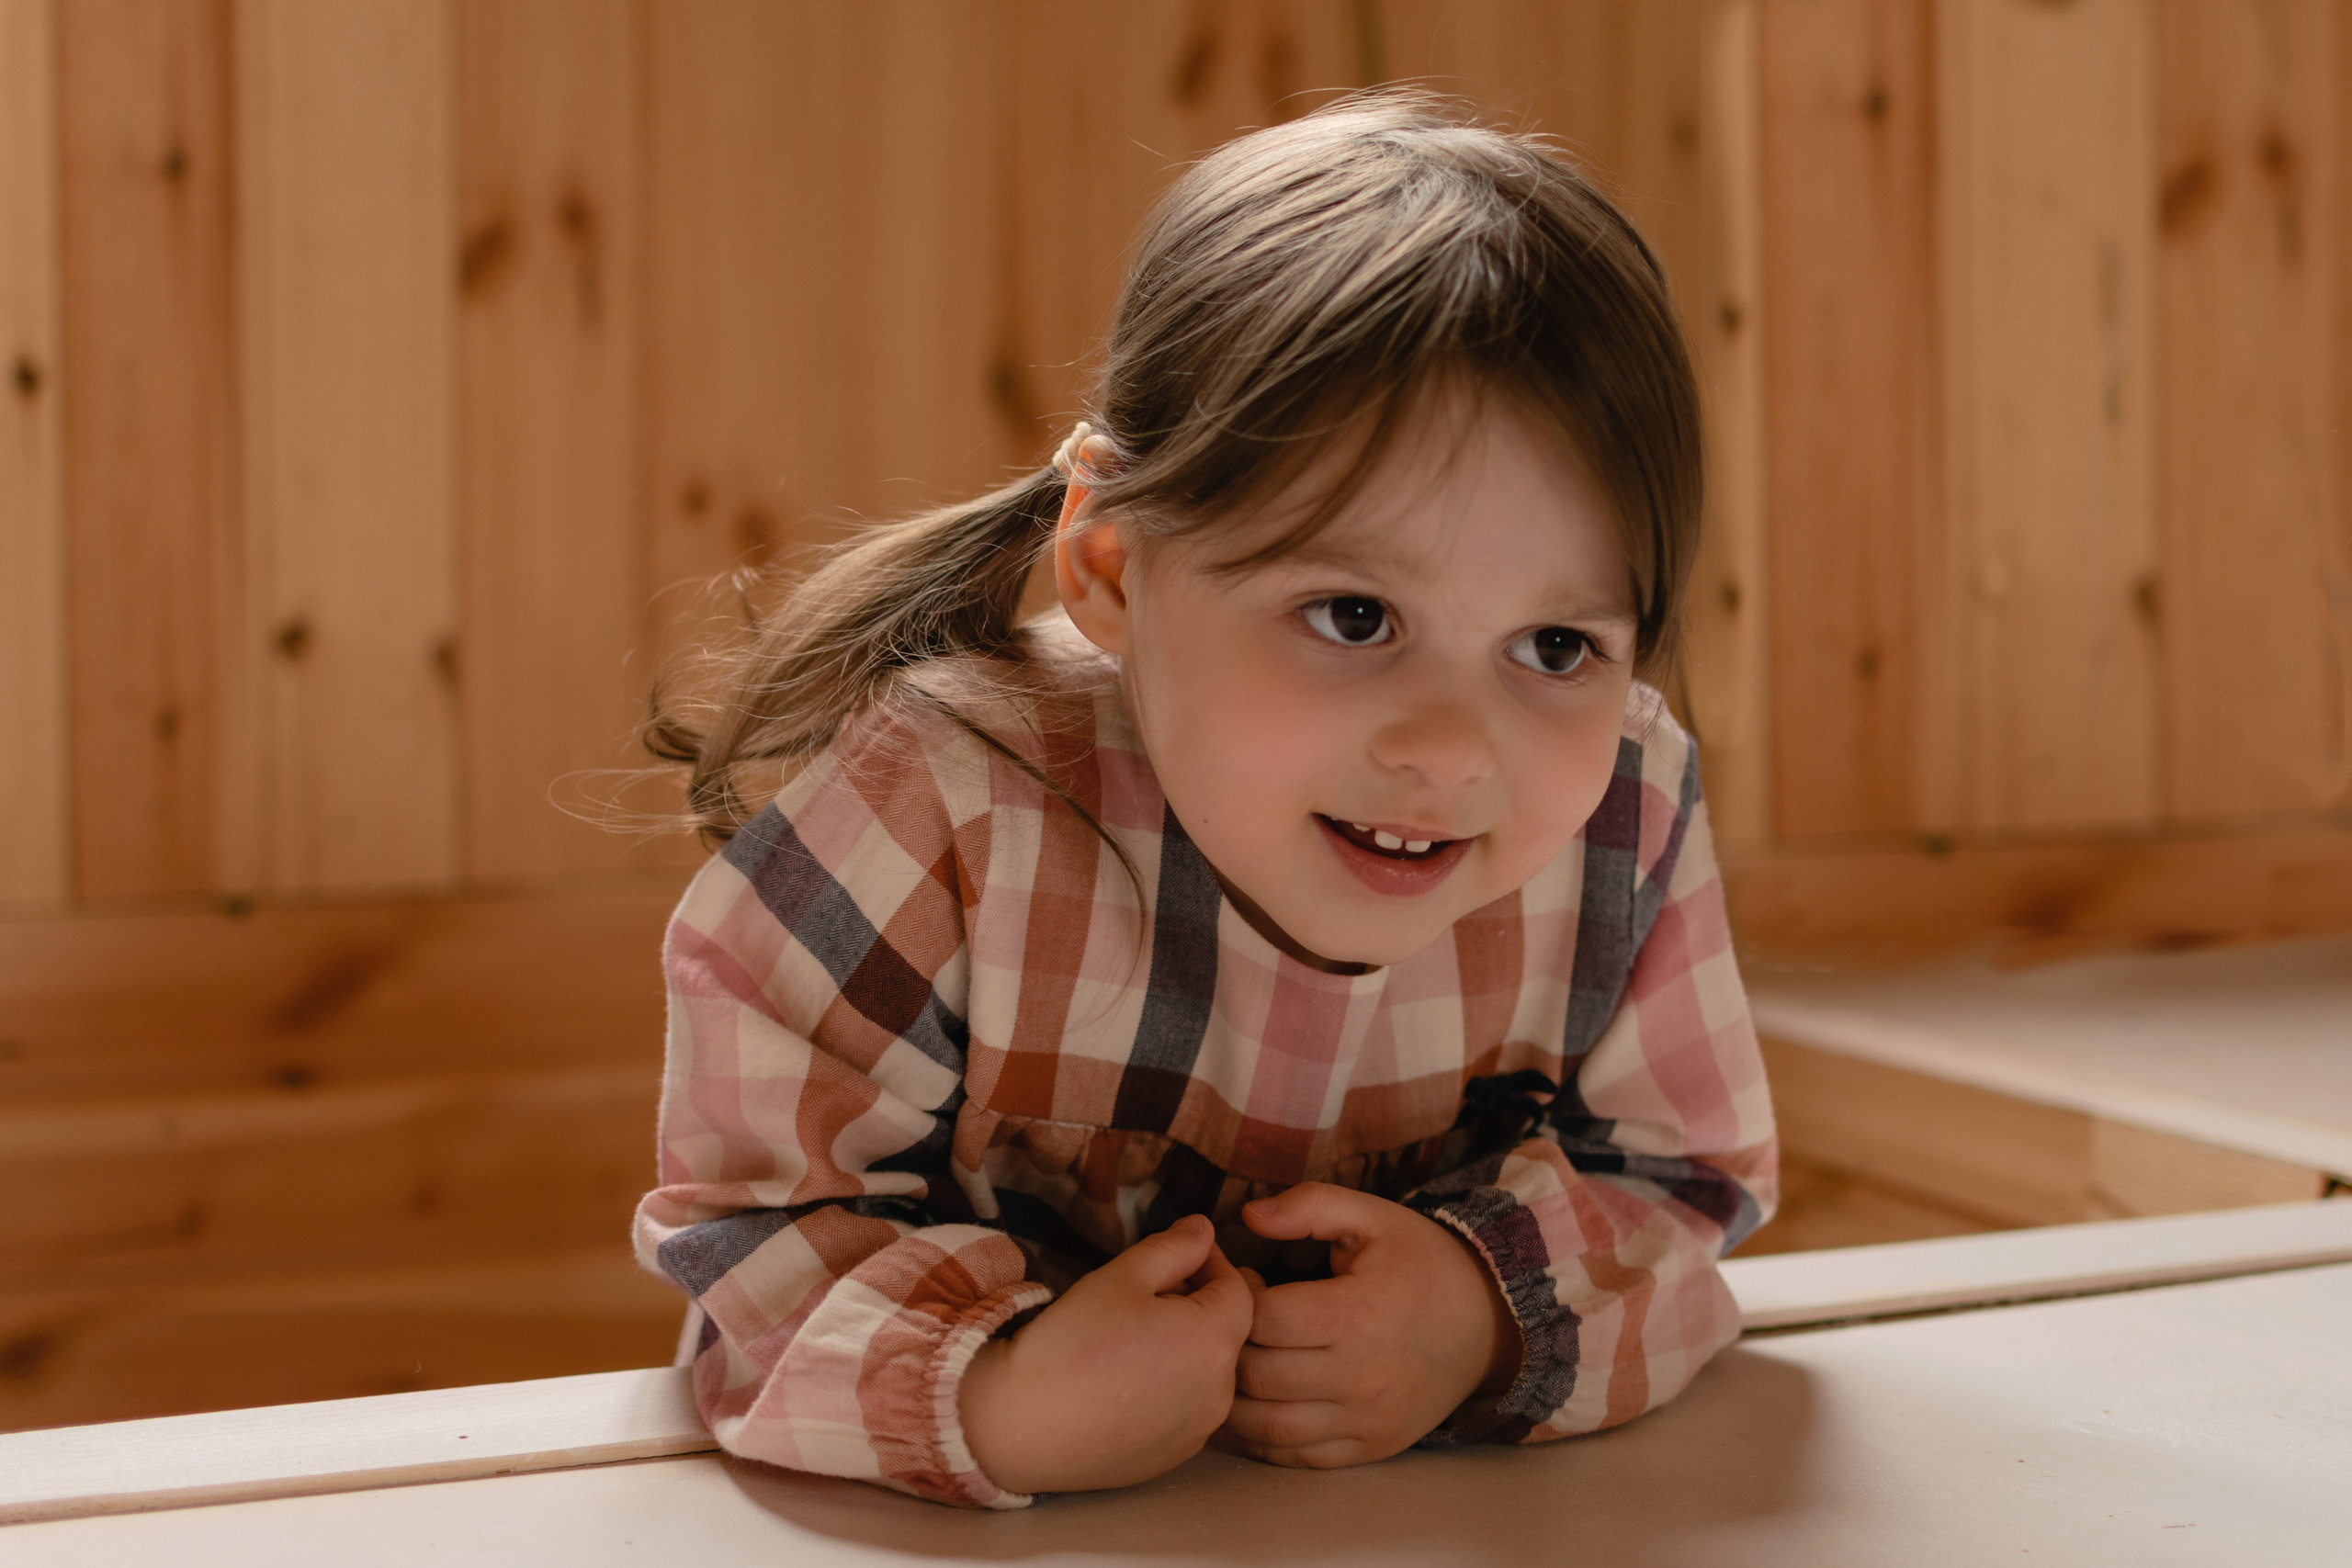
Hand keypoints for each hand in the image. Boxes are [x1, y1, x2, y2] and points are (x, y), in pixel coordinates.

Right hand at [959, 1213, 1252, 1493]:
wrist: (1020, 1425)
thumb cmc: (1070, 1342)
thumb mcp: (1121, 1277)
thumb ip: (1172, 1249)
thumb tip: (1204, 1229)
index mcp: (1213, 1341)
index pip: (1238, 1289)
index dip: (1213, 1263)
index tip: (1180, 1252)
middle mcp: (1220, 1393)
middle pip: (1227, 1332)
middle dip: (1200, 1304)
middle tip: (1152, 1291)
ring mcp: (1199, 1432)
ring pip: (1209, 1373)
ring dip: (1187, 1347)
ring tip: (1137, 1336)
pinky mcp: (1175, 1457)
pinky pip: (1189, 1410)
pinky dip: (1172, 1389)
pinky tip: (1128, 1381)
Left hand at [1221, 1182, 1521, 1468]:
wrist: (1489, 1322)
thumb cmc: (1422, 1263)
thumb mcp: (1372, 1217)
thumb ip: (1309, 1205)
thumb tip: (1247, 1216)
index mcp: (1358, 1313)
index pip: (1265, 1320)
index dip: (1239, 1299)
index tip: (1247, 1283)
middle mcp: (1363, 1376)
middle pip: (1258, 1375)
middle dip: (1229, 1347)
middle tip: (1234, 1324)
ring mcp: (1368, 1419)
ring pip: (1268, 1426)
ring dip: (1234, 1400)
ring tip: (1234, 1365)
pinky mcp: (1373, 1448)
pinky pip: (1298, 1457)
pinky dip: (1263, 1439)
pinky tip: (1255, 1407)